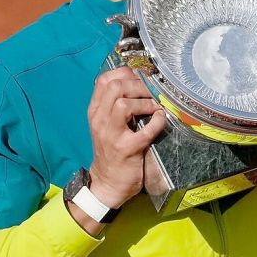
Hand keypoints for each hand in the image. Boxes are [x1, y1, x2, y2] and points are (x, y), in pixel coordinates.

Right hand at [85, 66, 166, 207]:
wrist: (107, 182)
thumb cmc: (110, 150)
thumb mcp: (105, 124)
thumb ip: (113, 104)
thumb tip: (136, 81)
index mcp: (95, 112)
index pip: (104, 80)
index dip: (125, 74)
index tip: (140, 78)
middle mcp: (100, 120)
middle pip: (115, 87)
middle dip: (138, 85)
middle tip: (151, 92)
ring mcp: (112, 135)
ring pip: (124, 104)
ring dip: (145, 102)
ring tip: (154, 107)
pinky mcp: (127, 149)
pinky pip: (145, 130)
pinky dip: (157, 121)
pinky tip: (160, 120)